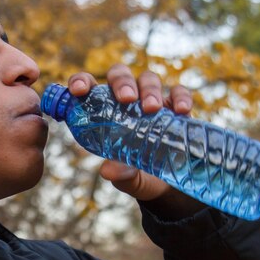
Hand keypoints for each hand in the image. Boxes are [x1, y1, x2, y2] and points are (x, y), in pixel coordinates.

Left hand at [66, 64, 201, 212]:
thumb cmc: (138, 173)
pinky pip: (178, 92)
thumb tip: (108, 171)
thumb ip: (119, 173)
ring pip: (148, 79)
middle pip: (120, 75)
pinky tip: (181, 111)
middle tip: (126, 99)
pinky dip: (180, 97)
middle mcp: (125, 100)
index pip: (88, 87)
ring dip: (149, 90)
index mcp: (103, 111)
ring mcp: (151, 100)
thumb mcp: (129, 178)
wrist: (169, 184)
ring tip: (151, 109)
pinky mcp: (174, 106)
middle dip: (122, 82)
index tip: (79, 91)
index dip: (81, 82)